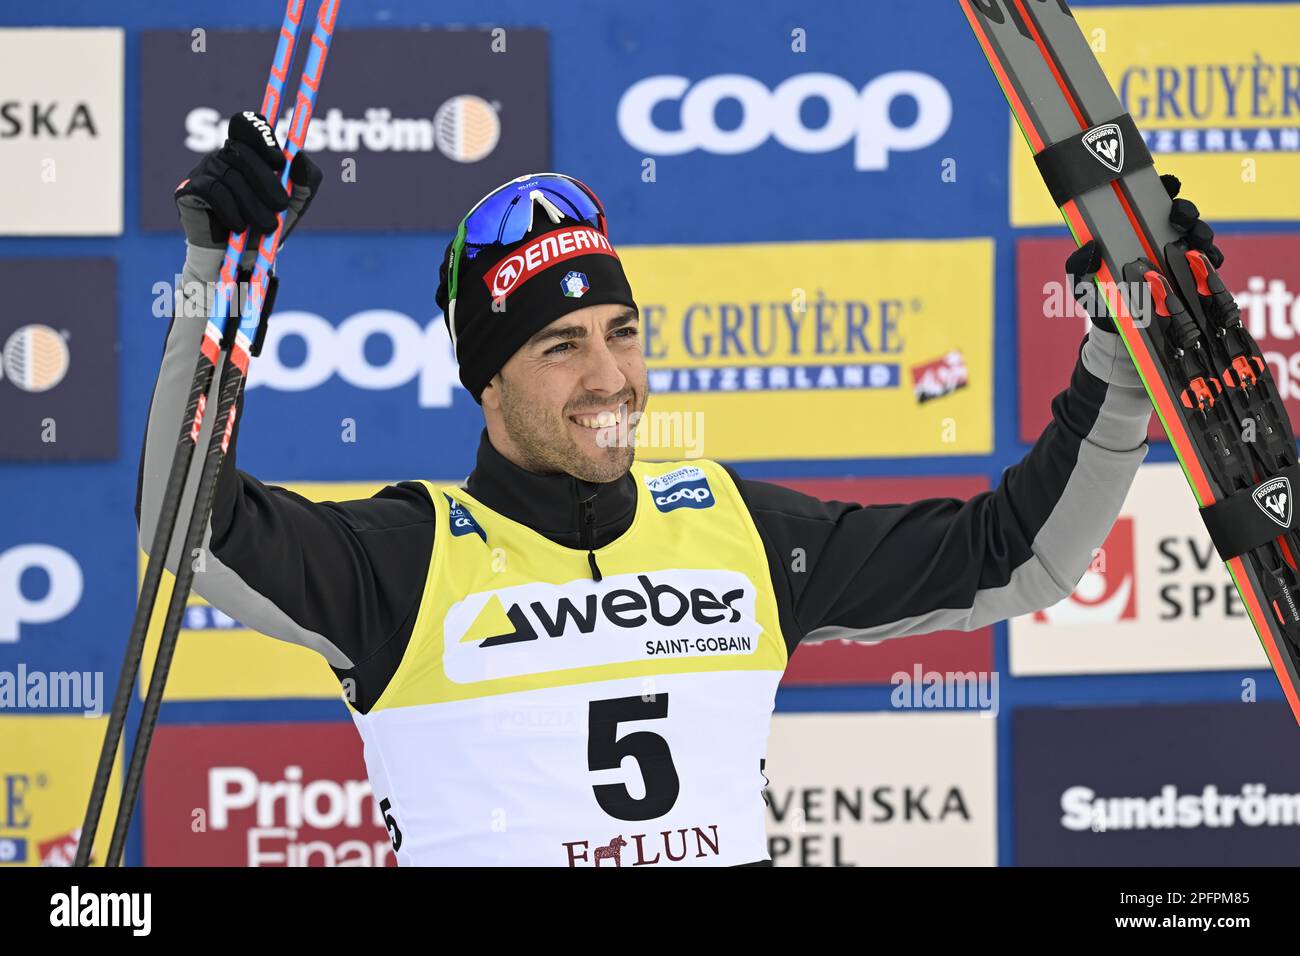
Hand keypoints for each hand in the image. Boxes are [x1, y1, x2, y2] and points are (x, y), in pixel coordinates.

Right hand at [174, 110, 321, 255]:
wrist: (243, 257)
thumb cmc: (270, 222)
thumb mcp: (298, 201)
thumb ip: (306, 177)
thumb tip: (297, 156)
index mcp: (249, 150)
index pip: (248, 123)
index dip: (261, 135)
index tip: (279, 161)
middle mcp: (224, 155)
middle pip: (242, 150)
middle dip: (266, 180)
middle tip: (281, 206)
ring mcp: (204, 170)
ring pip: (230, 175)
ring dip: (253, 204)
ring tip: (267, 227)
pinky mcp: (188, 189)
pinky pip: (212, 191)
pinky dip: (230, 210)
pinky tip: (239, 226)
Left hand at [1064, 174, 1223, 332]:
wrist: (1116, 331)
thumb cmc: (1098, 300)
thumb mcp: (1082, 284)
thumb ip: (1078, 266)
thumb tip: (1089, 248)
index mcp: (1135, 230)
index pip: (1151, 201)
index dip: (1164, 188)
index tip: (1169, 184)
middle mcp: (1160, 238)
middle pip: (1181, 213)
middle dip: (1186, 209)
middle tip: (1179, 216)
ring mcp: (1178, 256)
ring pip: (1199, 234)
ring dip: (1202, 232)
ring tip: (1196, 239)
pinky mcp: (1192, 276)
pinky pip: (1209, 262)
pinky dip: (1212, 258)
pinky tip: (1208, 259)